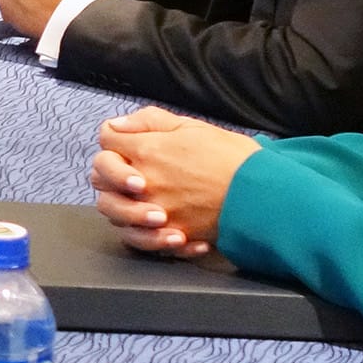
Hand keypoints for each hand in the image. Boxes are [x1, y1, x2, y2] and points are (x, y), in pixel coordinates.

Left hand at [90, 107, 261, 255]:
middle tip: (133, 175)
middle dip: (111, 173)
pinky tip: (166, 227)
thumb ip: (153, 122)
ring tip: (149, 202)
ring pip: (112, 212)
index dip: (114, 140)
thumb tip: (121, 124)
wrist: (263, 194)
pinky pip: (140, 240)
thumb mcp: (194, 127)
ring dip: (124, 205)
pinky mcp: (169, 234)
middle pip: (99, 178)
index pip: (107, 141)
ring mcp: (154, 209)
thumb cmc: (234, 158)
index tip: (127, 144)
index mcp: (149, 149)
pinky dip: (148, 234)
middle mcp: (145, 180)